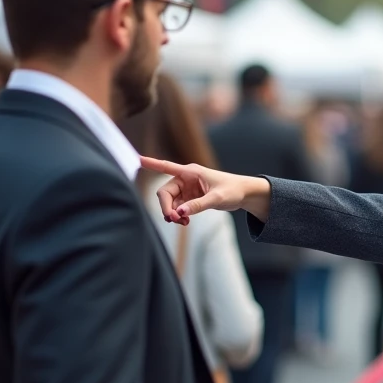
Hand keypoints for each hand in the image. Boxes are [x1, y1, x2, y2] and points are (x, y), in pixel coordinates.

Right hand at [140, 157, 271, 224]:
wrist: (244, 194)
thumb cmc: (233, 190)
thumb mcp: (217, 198)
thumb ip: (198, 205)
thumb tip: (180, 213)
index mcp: (190, 172)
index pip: (166, 166)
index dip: (151, 164)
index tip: (137, 159)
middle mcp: (185, 179)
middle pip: (165, 193)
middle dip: (167, 207)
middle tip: (174, 220)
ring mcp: (187, 190)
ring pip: (170, 203)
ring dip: (173, 214)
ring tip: (183, 223)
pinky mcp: (190, 198)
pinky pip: (178, 208)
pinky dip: (179, 215)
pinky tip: (185, 222)